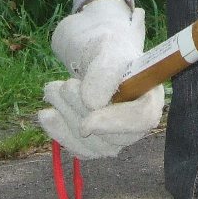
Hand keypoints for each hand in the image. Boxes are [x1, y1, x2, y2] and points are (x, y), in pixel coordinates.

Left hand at [37, 0, 162, 158]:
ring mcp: (116, 139)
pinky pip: (78, 149)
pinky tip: (47, 114)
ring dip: (67, 118)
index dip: (113, 122)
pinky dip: (59, 132)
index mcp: (150, 98)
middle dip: (81, 112)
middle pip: (113, 138)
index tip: (86, 122)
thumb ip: (105, 71)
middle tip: (63, 85)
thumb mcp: (107, 49)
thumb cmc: (108, 51)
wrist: (94, 58)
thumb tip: (93, 103)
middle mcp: (137, 126)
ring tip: (51, 89)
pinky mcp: (96, 145)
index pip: (141, 119)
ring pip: (92, 146)